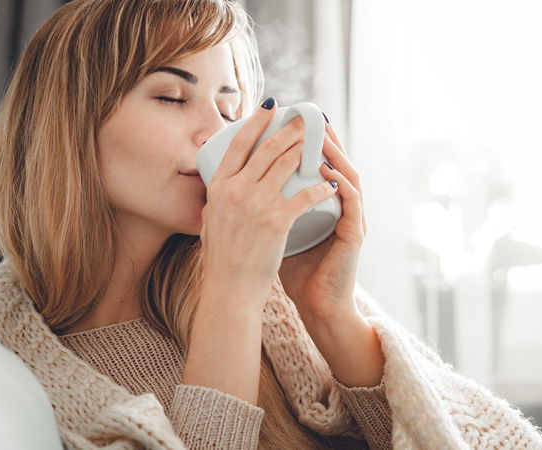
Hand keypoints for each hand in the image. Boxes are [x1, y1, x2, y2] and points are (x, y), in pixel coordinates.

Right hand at [200, 98, 339, 311]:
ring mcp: (256, 203)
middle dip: (288, 128)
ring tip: (318, 141)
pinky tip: (330, 184)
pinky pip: (304, 195)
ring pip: (286, 164)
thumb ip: (218, 200)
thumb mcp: (211, 221)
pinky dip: (320, 188)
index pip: (237, 145)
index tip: (269, 107)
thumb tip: (219, 186)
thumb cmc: (222, 259)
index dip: (255, 122)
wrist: (230, 287)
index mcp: (218, 187)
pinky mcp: (276, 220)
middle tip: (302, 118)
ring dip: (305, 149)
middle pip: (266, 148)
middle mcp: (235, 190)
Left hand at [278, 118, 366, 325]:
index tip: (289, 122)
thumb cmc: (294, 270)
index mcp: (320, 205)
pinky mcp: (354, 234)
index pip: (316, 165)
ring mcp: (350, 218)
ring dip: (335, 153)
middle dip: (321, 137)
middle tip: (307, 115)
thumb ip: (263, 210)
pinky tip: (329, 170)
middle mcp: (339, 207)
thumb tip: (231, 190)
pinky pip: (351, 202)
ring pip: (348, 175)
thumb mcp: (275, 232)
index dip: (305, 143)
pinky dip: (341, 183)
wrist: (316, 304)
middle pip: (334, 162)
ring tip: (321, 134)